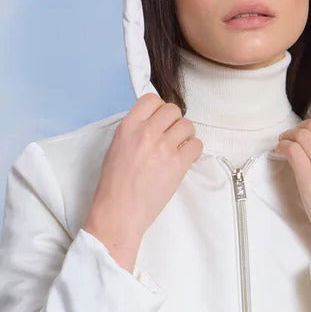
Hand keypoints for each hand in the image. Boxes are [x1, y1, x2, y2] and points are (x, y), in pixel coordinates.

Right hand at [84, 94, 202, 270]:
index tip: (160, 120)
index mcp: (128, 127)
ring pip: (188, 125)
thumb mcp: (116, 148)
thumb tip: (153, 124)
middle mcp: (146, 133)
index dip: (159, 109)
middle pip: (173, 110)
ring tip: (178, 148)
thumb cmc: (114, 186)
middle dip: (174, 122)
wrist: (119, 212)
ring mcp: (163, 148)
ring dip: (186, 136)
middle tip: (171, 136)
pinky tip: (184, 159)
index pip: (151, 99)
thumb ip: (134, 131)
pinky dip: (193, 151)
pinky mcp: (178, 164)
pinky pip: (196, 145)